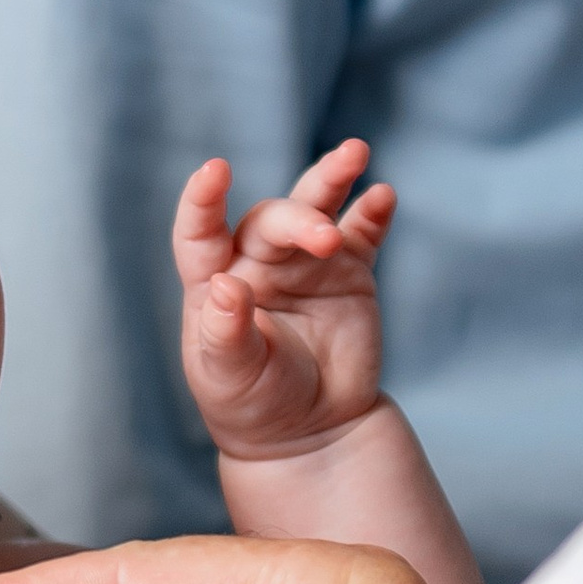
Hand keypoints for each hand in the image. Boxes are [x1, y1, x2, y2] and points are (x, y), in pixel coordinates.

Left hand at [175, 141, 394, 458]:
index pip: (200, 232)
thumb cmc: (253, 404)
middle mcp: (257, 262)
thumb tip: (227, 285)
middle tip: (325, 240)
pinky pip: (362, 232)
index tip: (214, 170)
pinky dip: (372, 212)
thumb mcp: (231, 378)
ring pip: (315, 206)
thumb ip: (226, 334)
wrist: (312, 430)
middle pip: (272, 221)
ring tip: (354, 153)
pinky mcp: (350, 272)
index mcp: (215, 282)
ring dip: (331, 177)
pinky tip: (382, 196)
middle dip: (298, 221)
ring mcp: (306, 262)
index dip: (202, 201)